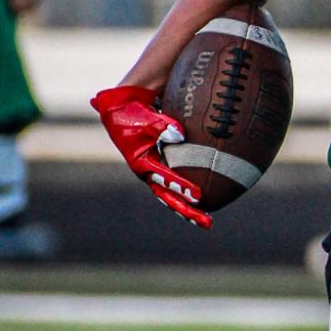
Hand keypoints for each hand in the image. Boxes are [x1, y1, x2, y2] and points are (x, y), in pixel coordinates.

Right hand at [90, 84, 210, 227]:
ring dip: (188, 209)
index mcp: (141, 163)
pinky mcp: (162, 166)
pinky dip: (187, 193)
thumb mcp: (144, 118)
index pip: (163, 179)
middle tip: (207, 222)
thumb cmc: (132, 112)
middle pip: (169, 196)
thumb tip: (180, 135)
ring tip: (207, 221)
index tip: (198, 196)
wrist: (123, 107)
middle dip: (188, 210)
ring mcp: (155, 171)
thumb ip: (161, 126)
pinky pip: (176, 183)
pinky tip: (206, 200)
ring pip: (172, 195)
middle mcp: (148, 172)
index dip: (180, 187)